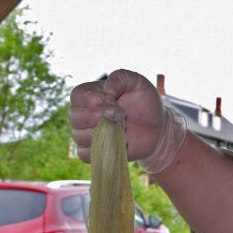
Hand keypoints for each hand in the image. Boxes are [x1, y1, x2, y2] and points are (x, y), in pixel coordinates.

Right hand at [69, 69, 185, 171]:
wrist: (157, 128)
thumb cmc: (145, 103)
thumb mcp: (138, 83)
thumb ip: (122, 77)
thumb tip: (107, 89)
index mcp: (87, 94)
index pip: (78, 97)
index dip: (94, 101)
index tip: (115, 103)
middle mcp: (81, 114)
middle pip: (75, 117)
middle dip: (99, 117)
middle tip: (120, 115)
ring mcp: (85, 134)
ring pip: (79, 136)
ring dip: (104, 133)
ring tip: (122, 128)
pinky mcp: (93, 152)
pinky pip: (85, 154)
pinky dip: (103, 149)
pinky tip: (118, 142)